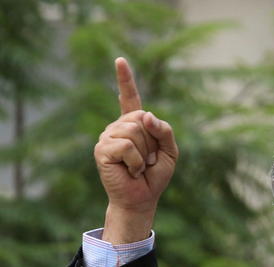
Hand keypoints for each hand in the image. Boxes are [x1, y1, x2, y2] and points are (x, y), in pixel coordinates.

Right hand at [93, 57, 178, 243]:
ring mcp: (108, 137)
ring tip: (138, 166)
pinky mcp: (102, 150)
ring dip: (144, 153)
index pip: (130, 98)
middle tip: (147, 160)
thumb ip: (165, 130)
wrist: (142, 198)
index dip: (125, 80)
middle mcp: (118, 127)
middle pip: (142, 119)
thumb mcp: (170, 151)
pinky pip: (126, 146)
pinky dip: (135, 161)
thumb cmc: (155, 175)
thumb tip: (146, 115)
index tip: (120, 61)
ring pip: (134, 131)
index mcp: (134, 125)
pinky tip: (130, 170)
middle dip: (152, 142)